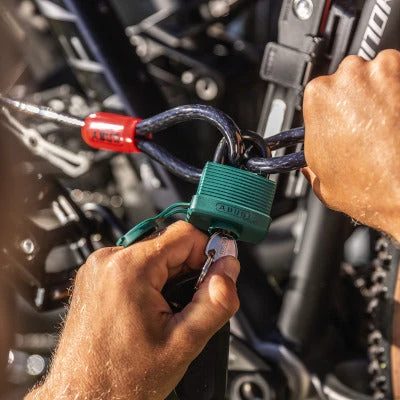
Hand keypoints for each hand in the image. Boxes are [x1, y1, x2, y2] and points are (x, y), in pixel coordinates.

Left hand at [25, 221, 239, 399]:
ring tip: (168, 311)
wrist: (84, 397)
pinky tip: (151, 309)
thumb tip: (229, 270)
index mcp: (129, 268)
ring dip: (170, 277)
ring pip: (154, 254)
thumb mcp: (183, 342)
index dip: (208, 253)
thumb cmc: (121, 378)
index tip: (214, 276)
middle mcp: (109, 260)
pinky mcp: (97, 277)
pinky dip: (152, 280)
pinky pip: (136, 265)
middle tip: (188, 305)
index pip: (186, 233)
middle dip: (188, 270)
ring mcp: (99, 268)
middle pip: (170, 244)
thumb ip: (216, 302)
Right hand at [302, 49, 399, 240]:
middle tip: (361, 127)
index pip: (320, 93)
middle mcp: (349, 77)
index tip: (338, 122)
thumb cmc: (366, 187)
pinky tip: (397, 120)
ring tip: (383, 125)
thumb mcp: (321, 181)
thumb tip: (310, 164)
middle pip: (348, 79)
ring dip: (379, 93)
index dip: (329, 111)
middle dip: (354, 99)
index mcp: (318, 96)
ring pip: (378, 73)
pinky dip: (399, 93)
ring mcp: (383, 73)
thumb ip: (311, 163)